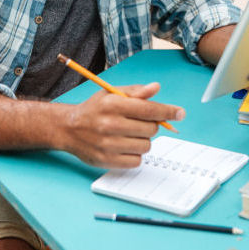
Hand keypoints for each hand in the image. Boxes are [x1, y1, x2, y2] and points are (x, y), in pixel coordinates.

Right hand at [61, 83, 184, 168]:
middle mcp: (110, 124)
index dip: (168, 111)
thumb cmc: (94, 109)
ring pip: (145, 146)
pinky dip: (135, 154)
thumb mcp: (111, 93)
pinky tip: (124, 146)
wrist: (68, 128)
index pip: (149, 109)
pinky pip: (136, 161)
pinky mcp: (106, 161)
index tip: (180, 113)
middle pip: (151, 129)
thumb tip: (156, 88)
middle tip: (139, 122)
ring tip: (129, 134)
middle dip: (151, 125)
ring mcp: (107, 145)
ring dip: (143, 140)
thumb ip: (136, 91)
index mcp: (113, 104)